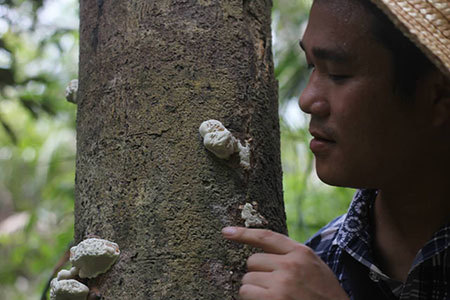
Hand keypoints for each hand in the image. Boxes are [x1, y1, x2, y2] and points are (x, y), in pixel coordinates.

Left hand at [222, 227, 348, 299]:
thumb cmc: (324, 294)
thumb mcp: (313, 267)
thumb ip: (291, 256)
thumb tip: (261, 254)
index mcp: (301, 253)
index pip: (267, 237)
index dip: (244, 234)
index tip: (226, 232)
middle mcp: (290, 265)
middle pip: (252, 261)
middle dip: (258, 274)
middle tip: (274, 286)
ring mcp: (281, 283)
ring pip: (247, 279)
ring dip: (254, 290)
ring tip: (274, 297)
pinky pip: (246, 293)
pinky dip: (252, 299)